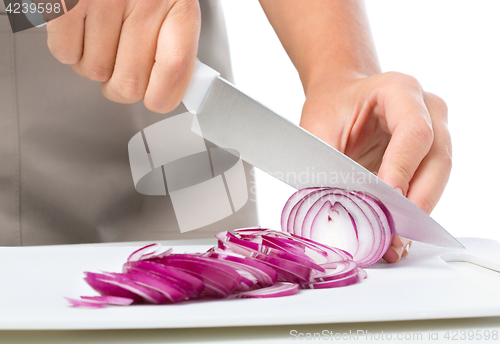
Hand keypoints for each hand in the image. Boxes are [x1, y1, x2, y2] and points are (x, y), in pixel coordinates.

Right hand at [46, 0, 199, 112]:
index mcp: (178, 6)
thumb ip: (176, 49)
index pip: (175, 69)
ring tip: (102, 34)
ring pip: (95, 71)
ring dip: (94, 62)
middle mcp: (144, 0)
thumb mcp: (172, 9)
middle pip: (130, 84)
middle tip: (122, 65)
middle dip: (121, 85)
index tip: (156, 99)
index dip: (162, 96)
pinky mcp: (68, 1)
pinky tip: (81, 27)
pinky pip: (65, 53)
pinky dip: (69, 48)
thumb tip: (170, 90)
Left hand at [300, 72, 451, 262]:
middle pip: (436, 159)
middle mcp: (428, 108)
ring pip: (439, 177)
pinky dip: (415, 210)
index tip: (390, 198)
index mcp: (400, 90)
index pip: (414, 132)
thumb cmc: (331, 107)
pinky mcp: (431, 154)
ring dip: (419, 212)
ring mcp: (436, 131)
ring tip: (396, 242)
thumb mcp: (318, 130)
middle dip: (417, 202)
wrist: (340, 96)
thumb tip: (338, 213)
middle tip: (395, 235)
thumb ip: (330, 166)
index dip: (403, 168)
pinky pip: (430, 184)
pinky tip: (399, 232)